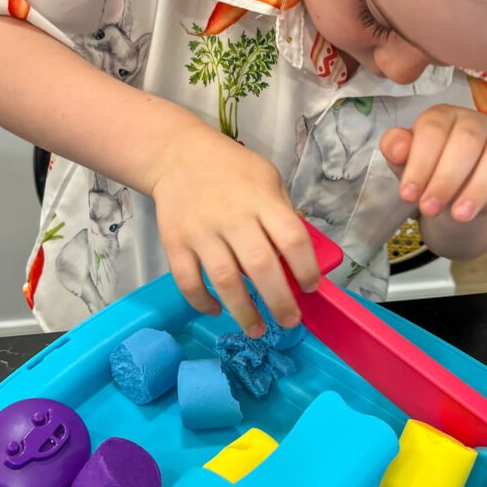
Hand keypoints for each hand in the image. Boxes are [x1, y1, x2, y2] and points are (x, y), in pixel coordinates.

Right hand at [151, 121, 319, 336]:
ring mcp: (201, 232)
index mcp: (261, 200)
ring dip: (243, 312)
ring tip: (257, 331)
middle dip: (279, 301)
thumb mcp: (267, 178)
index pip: (292, 238)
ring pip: (224, 280)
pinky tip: (217, 310)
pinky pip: (188, 281)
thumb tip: (298, 258)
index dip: (306, 268)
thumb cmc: (232, 170)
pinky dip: (202, 301)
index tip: (311, 288)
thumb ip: (282, 214)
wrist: (177, 155)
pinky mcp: (175, 243)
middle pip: (260, 266)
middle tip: (289, 322)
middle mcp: (232, 218)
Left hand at [380, 105, 486, 221]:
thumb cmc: (429, 174)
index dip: (419, 164)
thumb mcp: (405, 167)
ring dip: (479, 186)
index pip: (431, 133)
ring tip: (460, 215)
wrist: (452, 198)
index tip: (407, 195)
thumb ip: (397, 152)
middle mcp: (470, 122)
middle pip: (464, 142)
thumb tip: (396, 146)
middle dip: (445, 178)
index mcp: (440, 118)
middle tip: (429, 209)